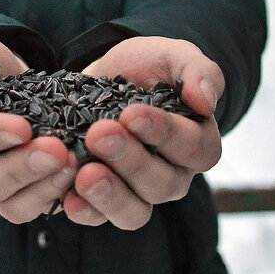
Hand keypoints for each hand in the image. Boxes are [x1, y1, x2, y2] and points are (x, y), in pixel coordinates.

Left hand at [62, 36, 223, 229]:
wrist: (103, 75)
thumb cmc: (146, 66)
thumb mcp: (171, 55)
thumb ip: (197, 70)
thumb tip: (205, 101)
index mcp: (197, 141)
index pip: (193, 148)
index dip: (164, 133)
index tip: (131, 113)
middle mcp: (172, 174)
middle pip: (162, 184)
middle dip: (130, 160)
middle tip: (98, 134)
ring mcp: (138, 192)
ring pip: (135, 211)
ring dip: (110, 195)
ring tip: (85, 174)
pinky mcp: (104, 200)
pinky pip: (100, 218)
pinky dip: (85, 210)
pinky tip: (69, 197)